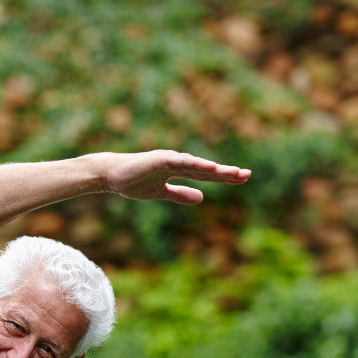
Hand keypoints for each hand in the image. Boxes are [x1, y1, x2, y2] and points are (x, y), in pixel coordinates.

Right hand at [99, 150, 250, 204]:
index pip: (205, 175)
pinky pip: (181, 162)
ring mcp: (169, 159)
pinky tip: (209, 167)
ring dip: (214, 169)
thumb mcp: (160, 192)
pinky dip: (195, 164)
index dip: (224, 177)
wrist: (110, 175)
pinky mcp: (159, 159)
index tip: (243, 179)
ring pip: (197, 164)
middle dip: (226, 173)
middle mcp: (177, 162)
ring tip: (233, 173)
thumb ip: (180, 194)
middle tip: (247, 176)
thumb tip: (202, 198)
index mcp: (178, 170)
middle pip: (206, 169)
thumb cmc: (132, 182)